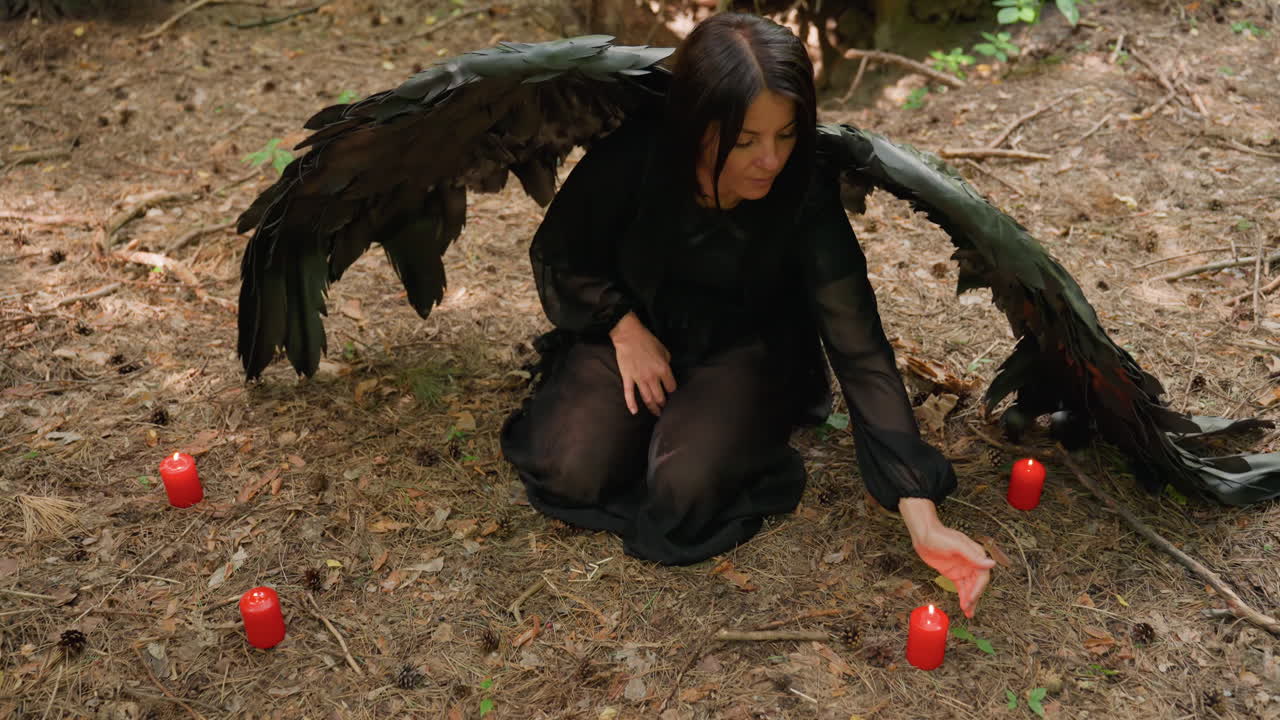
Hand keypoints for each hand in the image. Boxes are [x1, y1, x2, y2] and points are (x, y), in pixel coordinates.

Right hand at [609, 312, 676, 415]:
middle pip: (660, 397)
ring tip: (656, 413)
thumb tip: (666, 372)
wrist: (629, 336)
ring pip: (647, 399)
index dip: (672, 391)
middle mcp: (652, 377)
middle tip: (665, 409)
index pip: (671, 387)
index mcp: (663, 369)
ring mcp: (639, 379)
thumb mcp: (664, 350)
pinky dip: (632, 404)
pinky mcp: (628, 378)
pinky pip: (629, 394)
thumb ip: (666, 363)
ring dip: (652, 408)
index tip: (671, 393)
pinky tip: (634, 412)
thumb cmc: (647, 340)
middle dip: (664, 404)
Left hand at [899, 498, 994, 618]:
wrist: (924, 535)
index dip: (978, 589)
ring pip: (969, 588)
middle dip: (974, 597)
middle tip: (969, 609)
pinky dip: (963, 596)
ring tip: (969, 613)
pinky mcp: (954, 573)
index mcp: (977, 555)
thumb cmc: (941, 536)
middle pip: (977, 584)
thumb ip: (974, 556)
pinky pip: (961, 587)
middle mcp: (972, 563)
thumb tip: (991, 564)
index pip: (982, 576)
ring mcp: (963, 569)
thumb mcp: (957, 546)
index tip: (970, 599)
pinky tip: (964, 606)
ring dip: (970, 600)